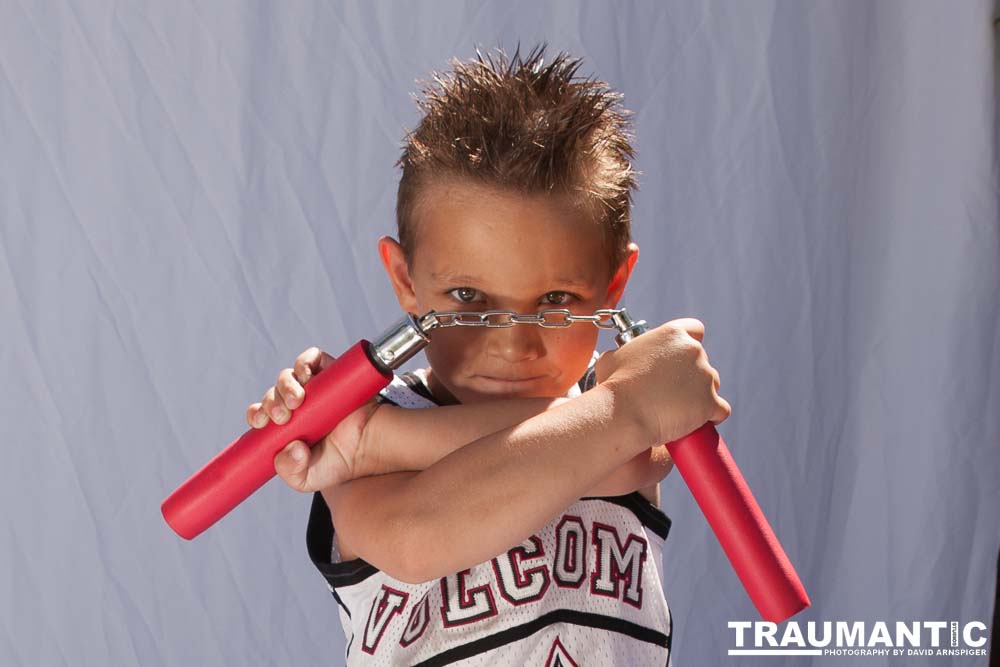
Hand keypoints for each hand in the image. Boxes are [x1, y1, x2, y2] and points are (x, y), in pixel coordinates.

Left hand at [246, 347, 381, 491]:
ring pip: (288, 375)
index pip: (262, 413)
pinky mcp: (332, 372)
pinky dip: (303, 363)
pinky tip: (305, 377)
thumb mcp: (307, 478)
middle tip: (283, 417)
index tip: (261, 423)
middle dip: (271, 402)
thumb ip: (290, 471)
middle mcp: (300, 404)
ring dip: (285, 385)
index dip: (257, 413)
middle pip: (273, 393)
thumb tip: (289, 448)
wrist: (372, 447)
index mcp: (288, 425)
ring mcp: (316, 387)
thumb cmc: (342, 462)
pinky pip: (312, 358)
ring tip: (296, 401)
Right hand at [595, 318, 730, 445]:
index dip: (690, 342)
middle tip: (672, 390)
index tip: (681, 357)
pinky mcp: (711, 402)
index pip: (695, 329)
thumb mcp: (613, 358)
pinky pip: (720, 410)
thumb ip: (624, 353)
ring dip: (700, 395)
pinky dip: (712, 416)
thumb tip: (619, 359)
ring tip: (680, 409)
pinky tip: (699, 421)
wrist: (624, 413)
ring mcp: (705, 376)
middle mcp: (693, 351)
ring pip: (712, 384)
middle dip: (691, 375)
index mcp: (673, 334)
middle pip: (703, 361)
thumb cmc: (615, 386)